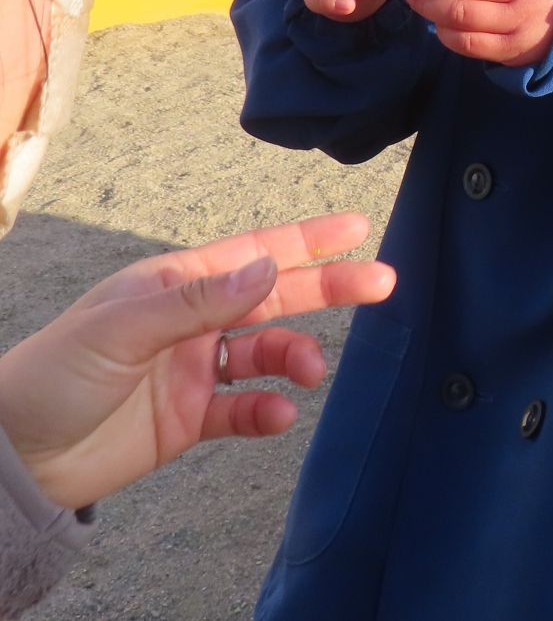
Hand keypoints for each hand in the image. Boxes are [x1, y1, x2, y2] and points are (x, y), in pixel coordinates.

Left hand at [0, 212, 394, 510]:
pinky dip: (267, 410)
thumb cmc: (55, 373)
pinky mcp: (192, 417)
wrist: (17, 457)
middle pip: (276, 297)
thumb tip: (268, 266)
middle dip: (329, 288)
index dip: (307, 239)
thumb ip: (201, 301)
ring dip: (296, 358)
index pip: (255, 253)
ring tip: (312, 373)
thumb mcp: (124, 327)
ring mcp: (196, 368)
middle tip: (382, 284)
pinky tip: (279, 416)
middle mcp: (195, 319)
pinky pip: (244, 408)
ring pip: (268, 352)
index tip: (356, 229)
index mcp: (178, 283)